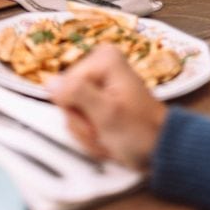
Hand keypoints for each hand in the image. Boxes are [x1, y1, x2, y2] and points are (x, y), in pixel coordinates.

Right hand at [48, 44, 166, 170]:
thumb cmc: (141, 132)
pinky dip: (91, 135)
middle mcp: (99, 66)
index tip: (99, 120)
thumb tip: (50, 83)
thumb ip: (77, 93)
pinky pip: (79, 119)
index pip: (64, 85)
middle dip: (83, 123)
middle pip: (65, 99)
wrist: (160, 151)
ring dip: (87, 133)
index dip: (77, 109)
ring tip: (109, 136)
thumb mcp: (107, 113)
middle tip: (104, 130)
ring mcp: (98, 84)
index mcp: (103, 59)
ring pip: (70, 113)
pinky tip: (107, 138)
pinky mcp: (98, 100)